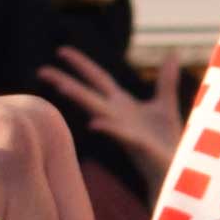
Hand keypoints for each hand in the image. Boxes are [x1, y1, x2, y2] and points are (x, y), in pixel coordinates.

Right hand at [41, 50, 190, 171]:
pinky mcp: (138, 145)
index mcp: (122, 104)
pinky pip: (120, 135)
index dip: (81, 65)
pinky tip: (94, 123)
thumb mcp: (166, 104)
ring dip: (81, 99)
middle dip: (65, 82)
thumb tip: (172, 54)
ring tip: (61, 87)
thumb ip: (166, 80)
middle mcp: (117, 116)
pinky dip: (108, 128)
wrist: (177, 168)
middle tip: (41, 70)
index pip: (98, 79)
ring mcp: (124, 130)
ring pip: (98, 112)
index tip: (61, 51)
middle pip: (87, 95)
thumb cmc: (167, 140)